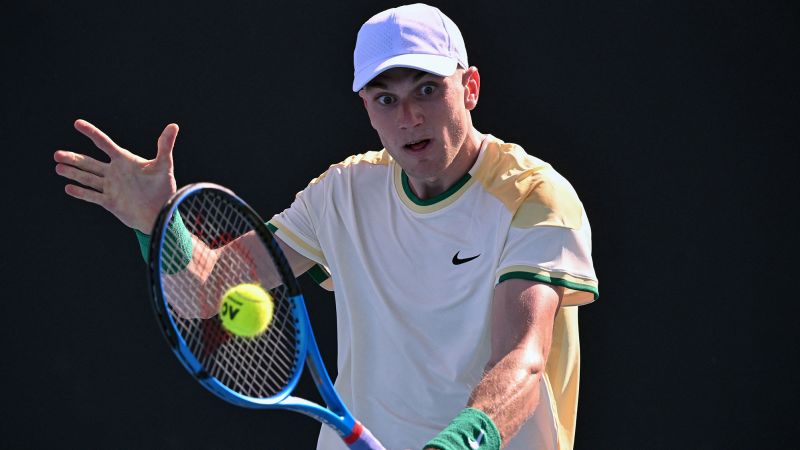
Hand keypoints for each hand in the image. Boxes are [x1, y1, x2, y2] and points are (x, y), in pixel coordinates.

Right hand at [54, 119, 178, 232]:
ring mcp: (111, 187)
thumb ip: (165, 146)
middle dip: (73, 158)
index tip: (78, 123)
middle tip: (57, 154)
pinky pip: (92, 196)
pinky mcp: (110, 202)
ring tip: (58, 167)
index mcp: (124, 160)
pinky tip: (68, 188)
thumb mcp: (163, 165)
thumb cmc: (164, 188)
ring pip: (87, 178)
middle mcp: (115, 172)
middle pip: (90, 162)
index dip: (91, 133)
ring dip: (73, 173)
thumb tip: (174, 125)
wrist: (162, 213)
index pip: (104, 143)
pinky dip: (80, 192)